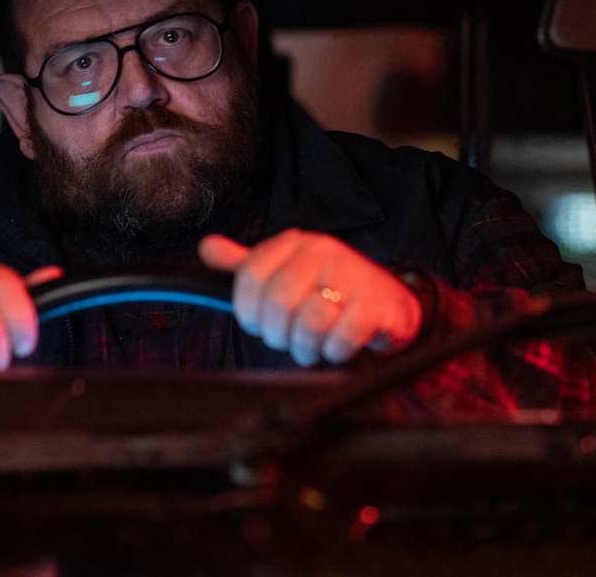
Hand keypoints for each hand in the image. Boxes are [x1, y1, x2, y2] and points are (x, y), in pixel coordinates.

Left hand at [199, 230, 420, 365]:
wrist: (388, 301)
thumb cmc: (329, 289)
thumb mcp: (285, 272)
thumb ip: (246, 264)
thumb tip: (207, 248)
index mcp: (293, 243)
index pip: (249, 275)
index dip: (247, 310)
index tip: (257, 323)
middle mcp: (321, 251)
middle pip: (278, 301)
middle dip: (278, 333)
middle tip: (288, 340)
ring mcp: (351, 273)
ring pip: (310, 321)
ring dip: (306, 346)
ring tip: (312, 347)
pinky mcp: (374, 303)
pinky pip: (341, 337)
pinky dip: (334, 352)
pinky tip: (337, 346)